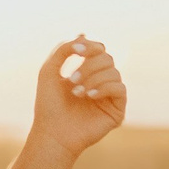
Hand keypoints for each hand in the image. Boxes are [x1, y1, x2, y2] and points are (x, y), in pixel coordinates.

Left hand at [28, 36, 124, 159]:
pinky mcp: (117, 110)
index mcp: (87, 71)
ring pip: (114, 72)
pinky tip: (89, 96)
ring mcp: (110, 96)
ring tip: (77, 92)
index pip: (98, 49)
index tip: (75, 49)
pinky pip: (120, 88)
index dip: (90, 46)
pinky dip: (104, 87)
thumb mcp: (49, 71)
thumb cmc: (48, 105)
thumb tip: (83, 34)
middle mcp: (101, 82)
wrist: (52, 134)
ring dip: (93, 78)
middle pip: (107, 58)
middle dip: (89, 65)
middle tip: (72, 79)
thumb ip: (63, 50)